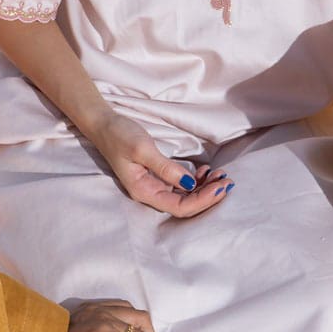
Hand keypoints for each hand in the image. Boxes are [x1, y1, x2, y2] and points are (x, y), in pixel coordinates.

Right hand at [90, 111, 230, 218]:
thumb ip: (166, 168)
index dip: (203, 200)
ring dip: (205, 188)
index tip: (221, 187)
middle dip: (208, 196)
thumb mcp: (143, 149)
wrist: (105, 125)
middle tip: (227, 180)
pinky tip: (206, 171)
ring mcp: (155, 185)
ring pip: (186, 196)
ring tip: (220, 175)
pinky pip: (182, 185)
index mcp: (144, 192)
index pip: (180, 207)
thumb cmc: (120, 135)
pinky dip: (197, 181)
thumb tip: (190, 184)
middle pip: (185, 205)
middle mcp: (150, 193)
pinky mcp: (158, 176)